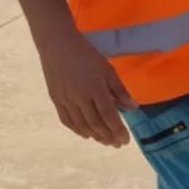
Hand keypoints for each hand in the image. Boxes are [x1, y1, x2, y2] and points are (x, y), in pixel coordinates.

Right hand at [36, 25, 136, 146]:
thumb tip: (133, 107)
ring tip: (104, 141)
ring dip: (95, 136)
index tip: (125, 140)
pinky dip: (78, 130)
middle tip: (117, 144)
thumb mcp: (107, 69)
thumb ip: (120, 90)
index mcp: (95, 88)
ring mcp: (66, 100)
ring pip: (81, 125)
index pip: (109, 116)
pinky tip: (86, 134)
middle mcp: (80, 98)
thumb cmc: (86, 54)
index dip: (118, 131)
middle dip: (108, 137)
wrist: (57, 44)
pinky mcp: (56, 100)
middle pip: (96, 124)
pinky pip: (67, 121)